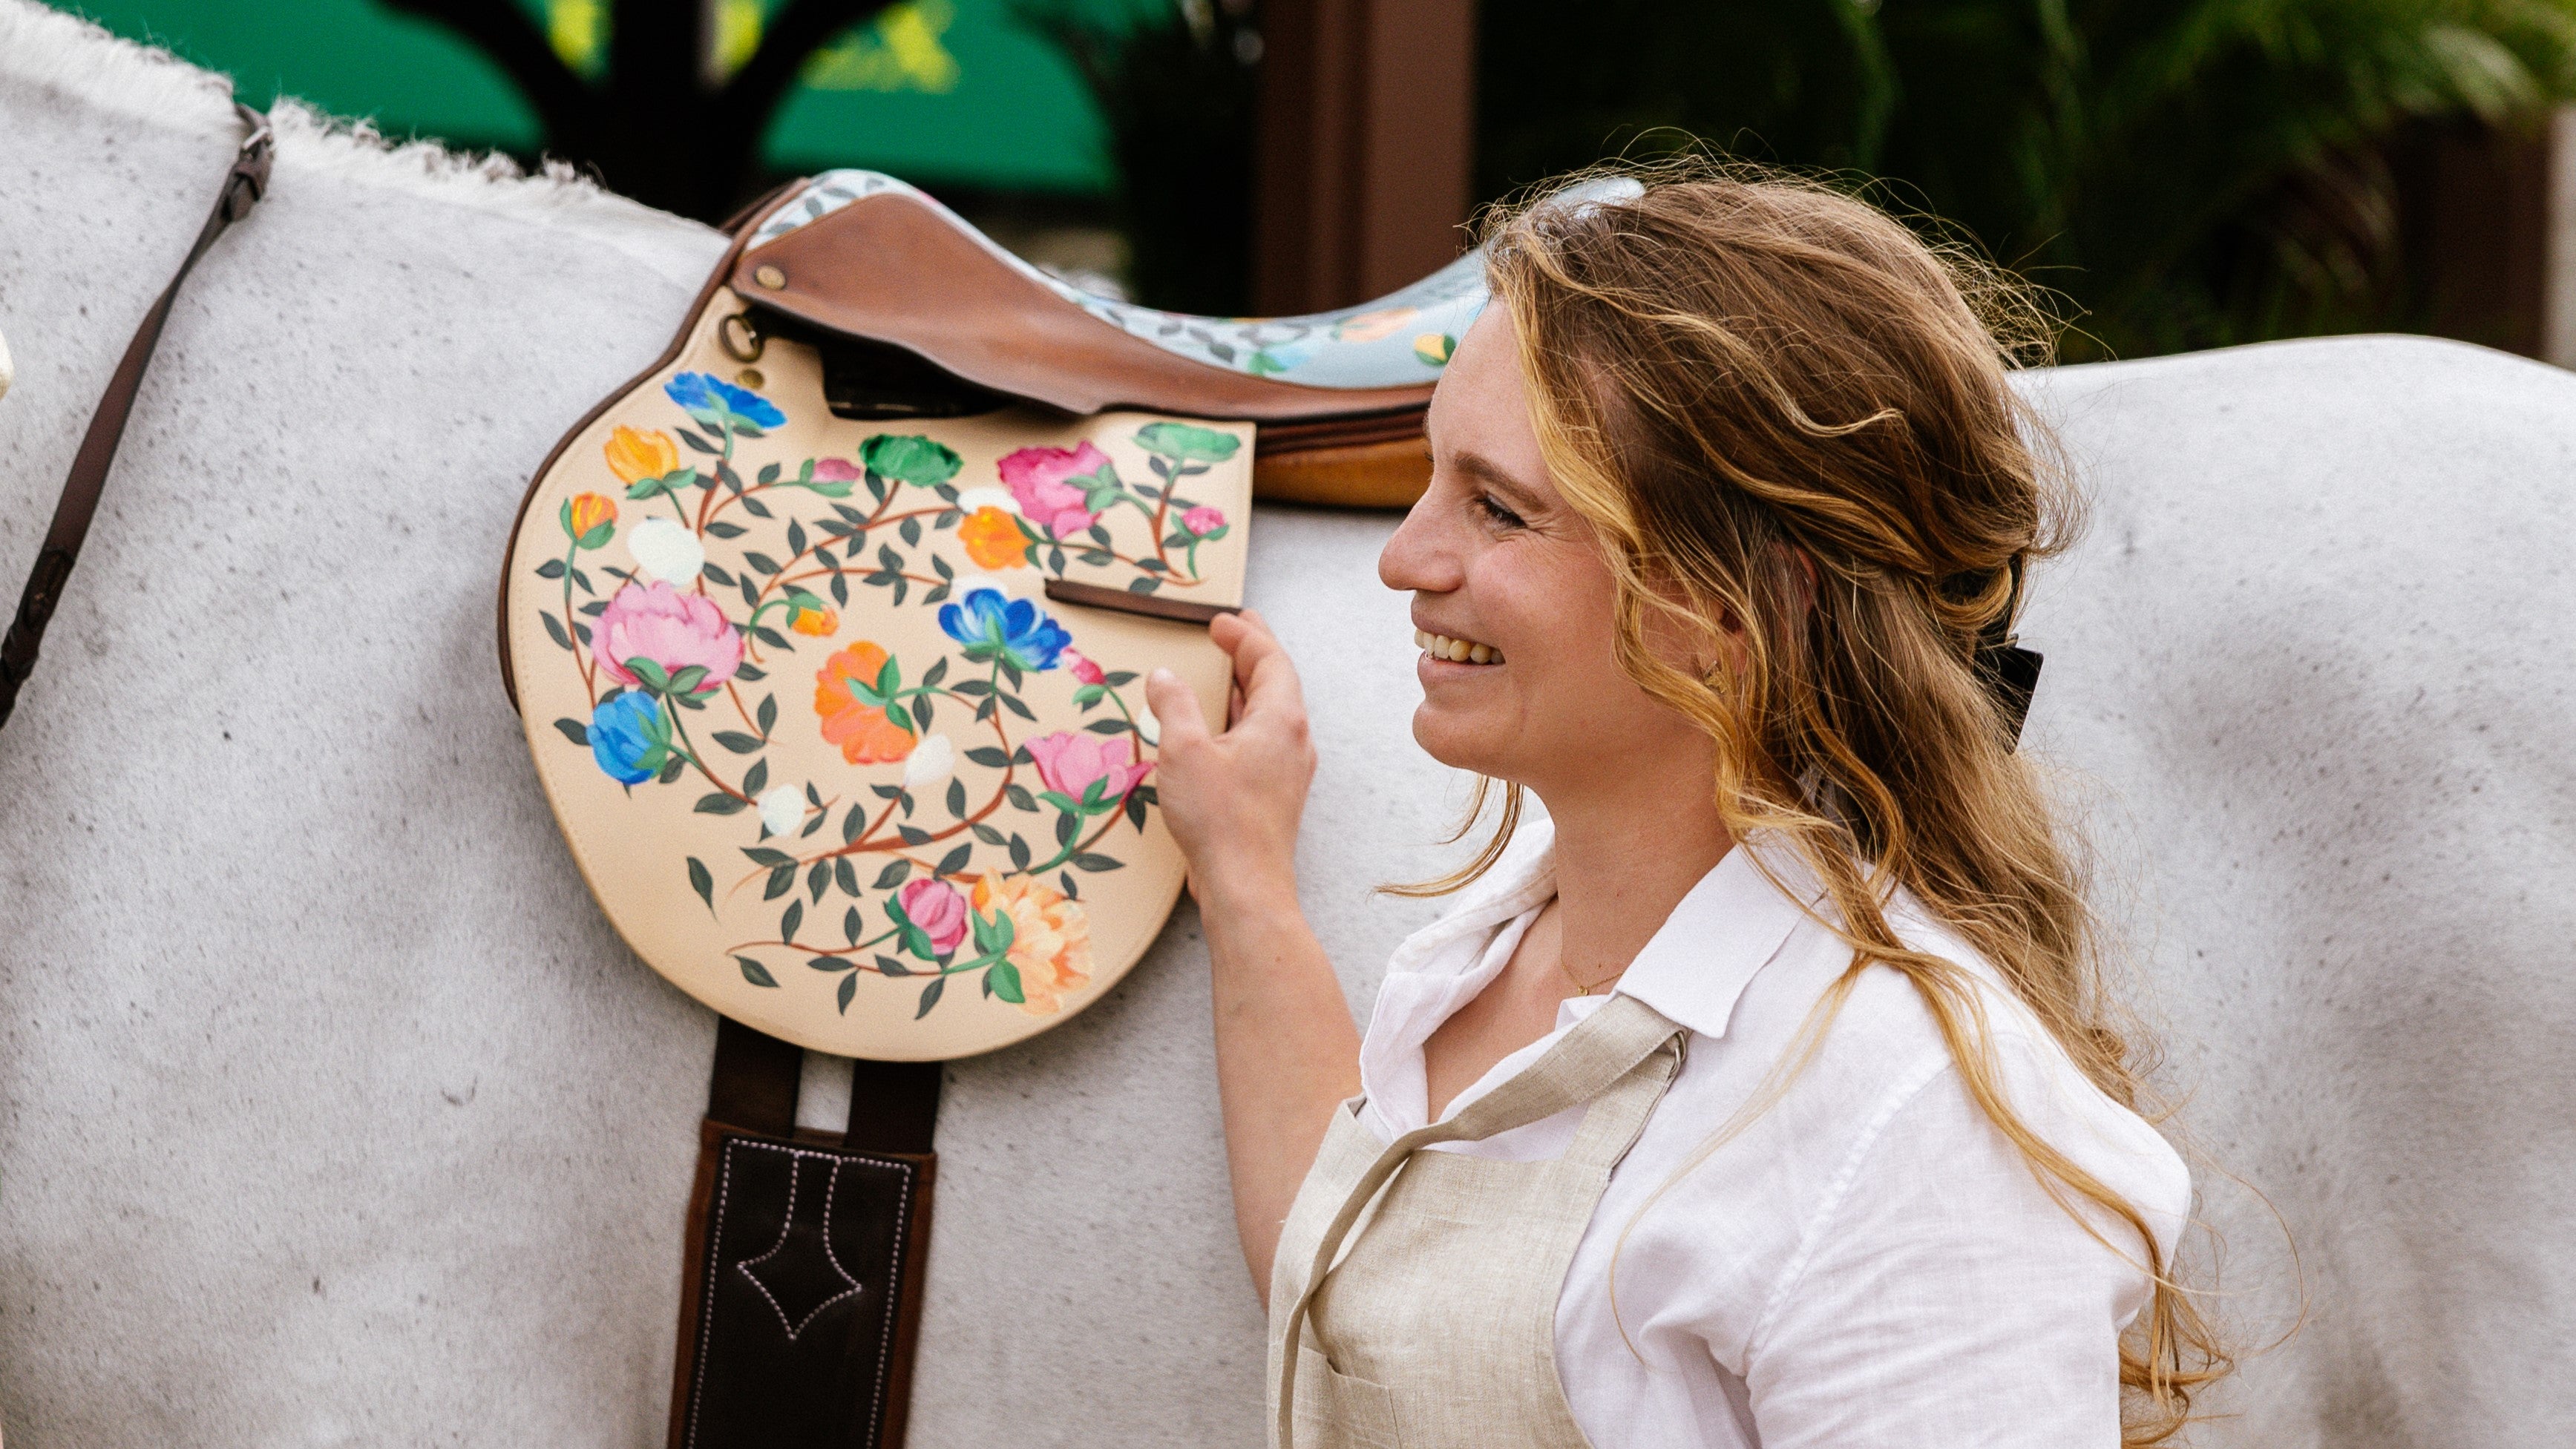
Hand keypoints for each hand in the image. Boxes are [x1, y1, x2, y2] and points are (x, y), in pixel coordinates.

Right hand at [1146, 610, 1314, 905]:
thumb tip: (1163, 677)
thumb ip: (1173, 705)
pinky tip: (1217, 729)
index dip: (1246, 634)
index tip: (1221, 621)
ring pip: (1270, 713)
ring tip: (1220, 672)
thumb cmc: (1219, 819)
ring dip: (1245, 688)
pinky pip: (1262, 740)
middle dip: (1250, 653)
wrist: (1245, 885)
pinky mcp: (1274, 793)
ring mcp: (1288, 768)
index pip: (1270, 659)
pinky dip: (1240, 720)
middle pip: (1277, 682)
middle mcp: (1294, 740)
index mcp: (1281, 719)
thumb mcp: (1183, 750)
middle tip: (1230, 631)